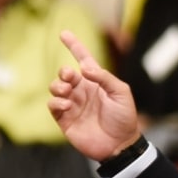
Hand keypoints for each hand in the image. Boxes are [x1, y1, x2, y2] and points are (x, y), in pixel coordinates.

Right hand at [49, 30, 140, 160]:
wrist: (120, 145)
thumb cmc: (124, 118)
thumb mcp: (121, 93)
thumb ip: (104, 77)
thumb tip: (84, 67)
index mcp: (96, 82)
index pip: (83, 59)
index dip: (74, 46)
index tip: (64, 33)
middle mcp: (82, 91)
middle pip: (65, 74)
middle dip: (64, 72)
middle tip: (71, 77)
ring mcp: (73, 105)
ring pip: (55, 88)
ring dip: (58, 85)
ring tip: (67, 91)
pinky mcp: (65, 119)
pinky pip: (53, 105)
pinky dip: (56, 102)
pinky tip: (66, 105)